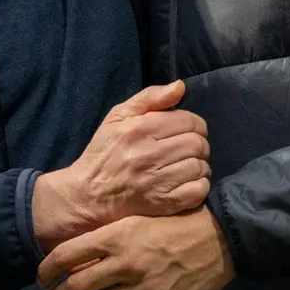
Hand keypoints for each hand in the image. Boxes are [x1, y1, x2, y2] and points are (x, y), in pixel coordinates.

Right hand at [31, 81, 210, 250]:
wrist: (89, 194)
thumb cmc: (106, 151)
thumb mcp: (119, 115)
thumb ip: (150, 97)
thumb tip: (180, 86)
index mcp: (141, 129)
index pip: (190, 122)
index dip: (195, 125)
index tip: (188, 131)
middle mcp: (151, 154)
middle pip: (198, 144)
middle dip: (199, 145)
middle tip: (188, 149)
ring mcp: (158, 181)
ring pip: (200, 167)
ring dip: (199, 166)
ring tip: (187, 166)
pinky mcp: (163, 203)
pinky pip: (198, 191)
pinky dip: (199, 185)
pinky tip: (187, 182)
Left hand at [39, 207, 235, 289]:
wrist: (222, 239)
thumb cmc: (179, 222)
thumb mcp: (140, 217)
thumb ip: (110, 235)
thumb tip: (77, 253)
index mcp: (119, 234)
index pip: (67, 255)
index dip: (46, 268)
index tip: (41, 276)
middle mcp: (126, 263)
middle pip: (74, 287)